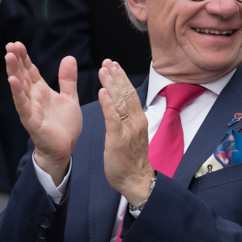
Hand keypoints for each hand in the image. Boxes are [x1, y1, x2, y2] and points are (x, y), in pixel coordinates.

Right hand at [5, 43, 81, 183]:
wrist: (65, 148)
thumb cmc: (64, 124)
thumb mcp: (70, 97)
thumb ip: (68, 79)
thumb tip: (69, 57)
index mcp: (42, 91)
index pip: (30, 71)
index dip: (24, 58)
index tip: (17, 44)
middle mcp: (33, 98)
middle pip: (23, 75)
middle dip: (16, 60)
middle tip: (10, 45)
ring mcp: (30, 108)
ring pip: (20, 87)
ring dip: (14, 72)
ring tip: (8, 57)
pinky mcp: (31, 121)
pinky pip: (23, 105)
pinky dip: (18, 93)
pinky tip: (13, 81)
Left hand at [98, 60, 153, 204]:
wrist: (136, 180)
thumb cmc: (132, 160)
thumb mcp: (132, 136)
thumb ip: (128, 121)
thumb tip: (122, 109)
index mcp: (139, 120)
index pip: (130, 94)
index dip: (122, 79)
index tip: (115, 66)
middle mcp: (136, 121)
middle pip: (126, 94)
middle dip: (117, 76)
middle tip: (108, 61)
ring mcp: (128, 130)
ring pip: (120, 102)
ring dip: (112, 84)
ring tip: (104, 70)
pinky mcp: (118, 139)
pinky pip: (113, 118)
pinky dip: (108, 104)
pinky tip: (102, 92)